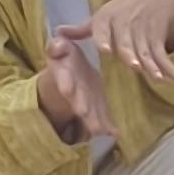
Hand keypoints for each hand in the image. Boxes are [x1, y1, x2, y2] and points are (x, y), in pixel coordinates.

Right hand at [37, 25, 115, 143]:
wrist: (69, 72)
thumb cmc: (67, 58)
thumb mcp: (61, 49)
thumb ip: (58, 47)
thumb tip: (58, 41)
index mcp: (65, 74)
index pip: (64, 79)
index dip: (65, 84)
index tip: (67, 90)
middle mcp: (74, 91)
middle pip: (76, 100)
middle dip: (79, 105)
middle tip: (83, 112)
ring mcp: (84, 100)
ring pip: (88, 112)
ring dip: (92, 120)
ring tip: (100, 130)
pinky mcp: (96, 106)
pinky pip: (102, 117)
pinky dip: (108, 126)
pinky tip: (115, 133)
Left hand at [84, 0, 173, 82]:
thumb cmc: (122, 10)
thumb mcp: (103, 16)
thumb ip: (82, 29)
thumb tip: (57, 33)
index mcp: (106, 19)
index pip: (103, 28)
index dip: (104, 38)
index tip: (104, 50)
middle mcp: (125, 23)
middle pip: (127, 41)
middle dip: (131, 53)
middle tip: (135, 67)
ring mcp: (143, 29)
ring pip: (146, 49)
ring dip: (152, 63)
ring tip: (157, 78)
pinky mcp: (158, 34)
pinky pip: (162, 51)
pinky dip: (168, 65)